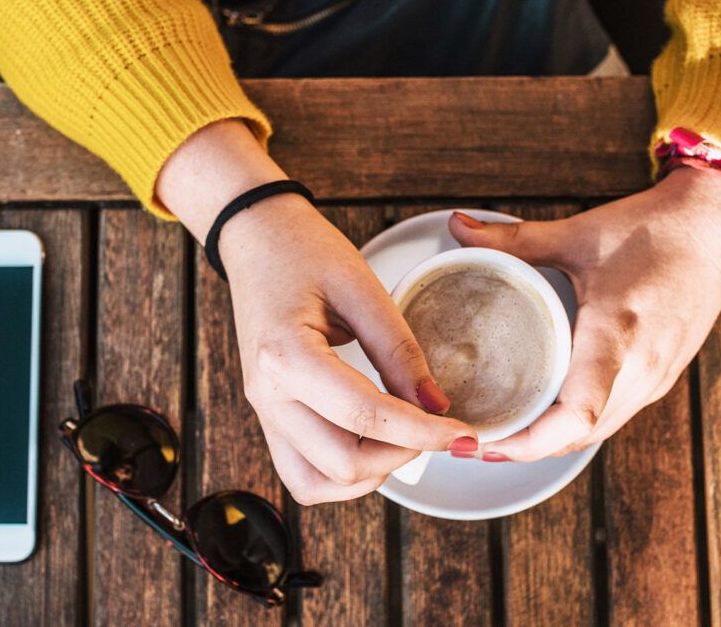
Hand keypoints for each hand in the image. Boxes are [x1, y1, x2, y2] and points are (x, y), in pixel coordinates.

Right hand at [157, 120, 474, 503]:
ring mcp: (263, 410)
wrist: (255, 238)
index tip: (464, 434)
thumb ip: (400, 350)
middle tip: (436, 430)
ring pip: (315, 484)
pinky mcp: (269, 416)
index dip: (424, 432)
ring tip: (402, 438)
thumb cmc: (303, 251)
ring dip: (367, 475)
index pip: (366, 416)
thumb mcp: (361, 287)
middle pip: (342, 463)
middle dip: (401, 456)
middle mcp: (267, 394)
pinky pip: (302, 471)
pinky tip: (373, 441)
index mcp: (285, 355)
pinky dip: (341, 472)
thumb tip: (437, 405)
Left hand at [447, 168, 720, 460]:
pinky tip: (546, 415)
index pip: (577, 414)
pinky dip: (577, 426)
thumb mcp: (578, 233)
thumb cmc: (654, 227)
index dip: (529, 441)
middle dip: (526, 447)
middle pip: (579, 435)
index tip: (485, 440)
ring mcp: (656, 377)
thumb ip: (514, 239)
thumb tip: (456, 228)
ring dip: (551, 442)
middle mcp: (642, 368)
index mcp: (617, 333)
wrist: (718, 224)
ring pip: (598, 431)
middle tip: (475, 439)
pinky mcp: (662, 376)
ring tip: (501, 434)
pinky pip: (615, 416)